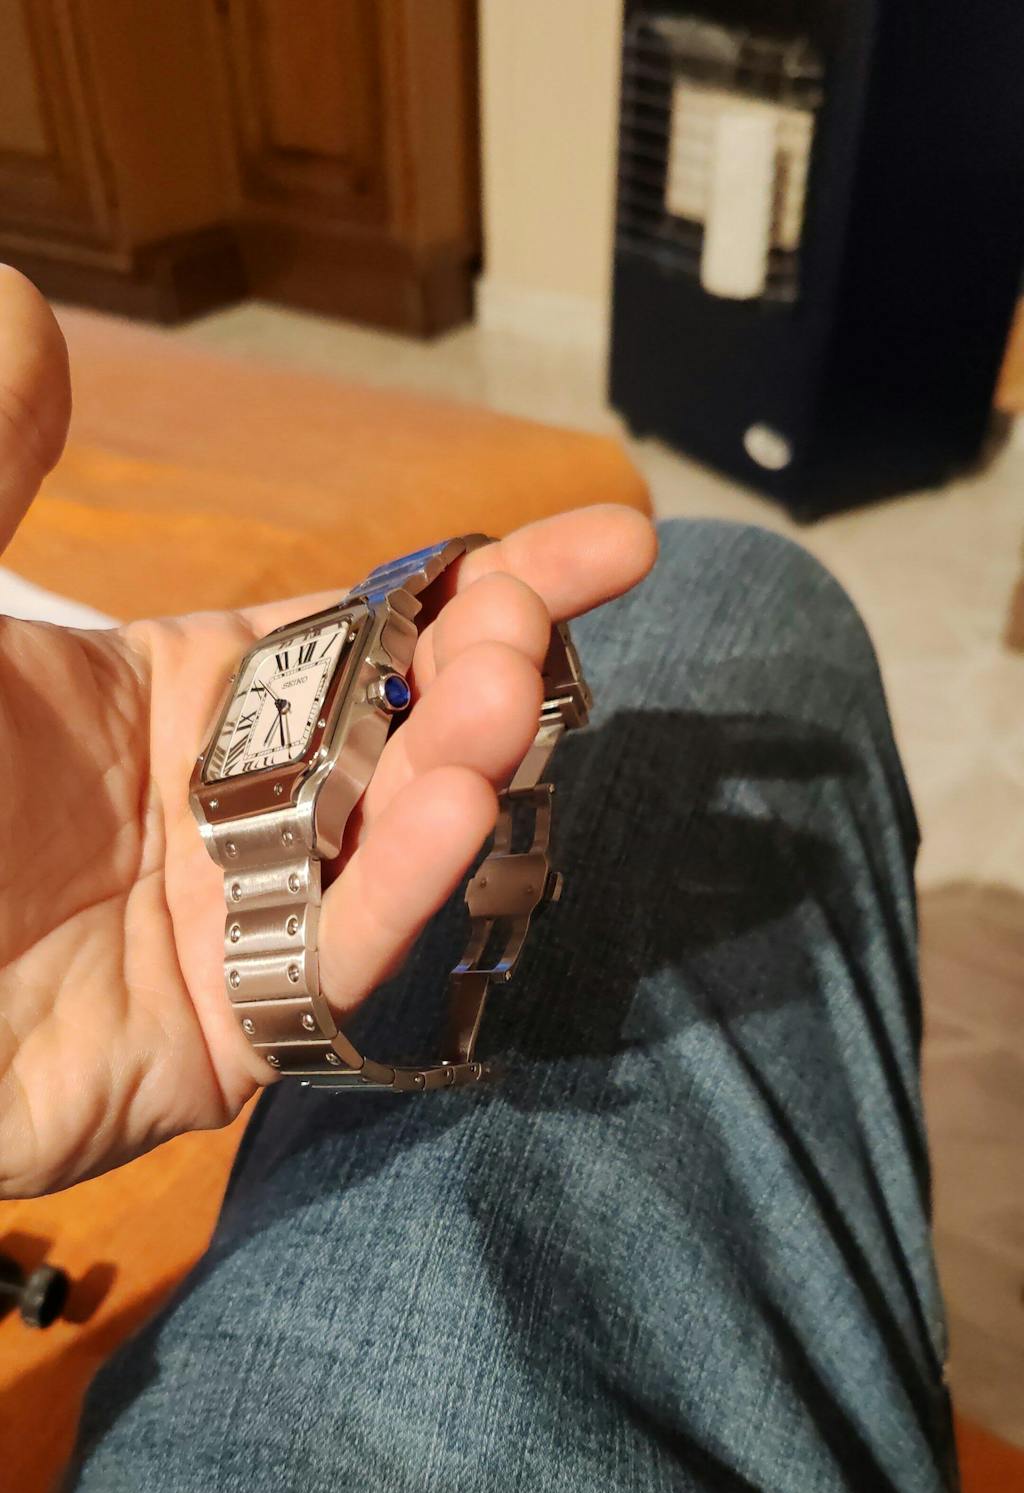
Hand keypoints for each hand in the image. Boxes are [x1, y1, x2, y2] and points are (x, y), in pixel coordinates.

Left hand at [0, 268, 656, 1197]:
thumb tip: (21, 306)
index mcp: (178, 699)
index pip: (367, 631)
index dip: (488, 584)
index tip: (612, 543)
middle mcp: (231, 809)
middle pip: (402, 735)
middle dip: (483, 676)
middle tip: (516, 635)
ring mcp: (238, 924)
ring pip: (385, 846)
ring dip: (461, 774)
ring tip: (501, 710)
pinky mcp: (228, 1037)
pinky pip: (332, 963)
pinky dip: (396, 890)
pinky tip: (455, 813)